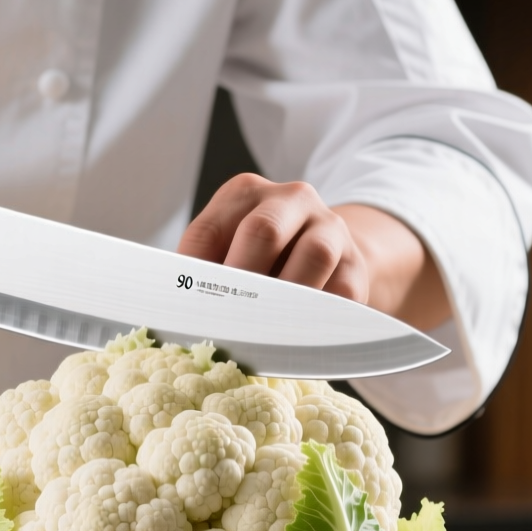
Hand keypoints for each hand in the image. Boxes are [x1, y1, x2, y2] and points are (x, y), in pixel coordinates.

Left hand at [176, 173, 450, 328]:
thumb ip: (202, 273)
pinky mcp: (356, 265)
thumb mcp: (228, 248)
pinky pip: (341, 292)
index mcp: (244, 194)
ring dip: (286, 298)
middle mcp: (291, 199)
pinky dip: (319, 318)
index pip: (208, 232)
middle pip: (263, 232)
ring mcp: (330, 228)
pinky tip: (298, 337)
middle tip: (224, 323)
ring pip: (314, 255)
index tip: (184, 314)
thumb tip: (175, 315)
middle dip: (240, 284)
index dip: (192, 276)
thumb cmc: (262, 258)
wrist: (326, 251)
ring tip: (264, 332)